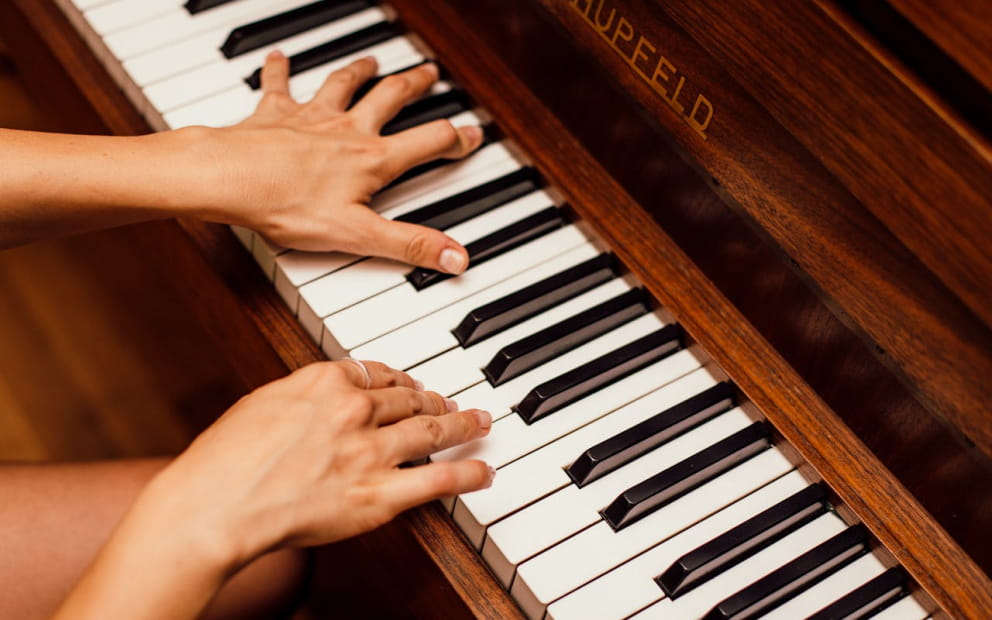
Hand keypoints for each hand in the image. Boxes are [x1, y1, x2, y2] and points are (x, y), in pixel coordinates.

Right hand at [136, 360, 492, 569]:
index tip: (409, 383)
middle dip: (435, 399)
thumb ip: (303, 395)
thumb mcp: (263, 404)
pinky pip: (439, 479)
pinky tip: (484, 470)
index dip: (401, 379)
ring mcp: (372, 451)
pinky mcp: (380, 494)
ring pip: (433, 429)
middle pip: (410, 399)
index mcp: (325, 381)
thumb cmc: (225, 460)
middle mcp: (356, 409)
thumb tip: (323, 396)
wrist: (216, 505)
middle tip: (451, 402)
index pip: (378, 373)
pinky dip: (468, 473)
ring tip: (479, 422)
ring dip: (463, 424)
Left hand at [204, 53, 483, 273]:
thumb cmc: (288, 205)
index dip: (455, 139)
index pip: (427, 143)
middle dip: (414, 85)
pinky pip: (279, 84)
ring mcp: (311, 117)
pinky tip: (279, 57)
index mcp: (372, 159)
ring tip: (372, 61)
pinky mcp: (275, 114)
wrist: (229, 179)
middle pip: (390, 98)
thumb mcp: (358, 235)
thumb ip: (409, 244)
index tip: (471, 134)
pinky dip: (280, 69)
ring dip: (361, 71)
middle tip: (429, 73)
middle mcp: (347, 130)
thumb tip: (456, 258)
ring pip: (343, 85)